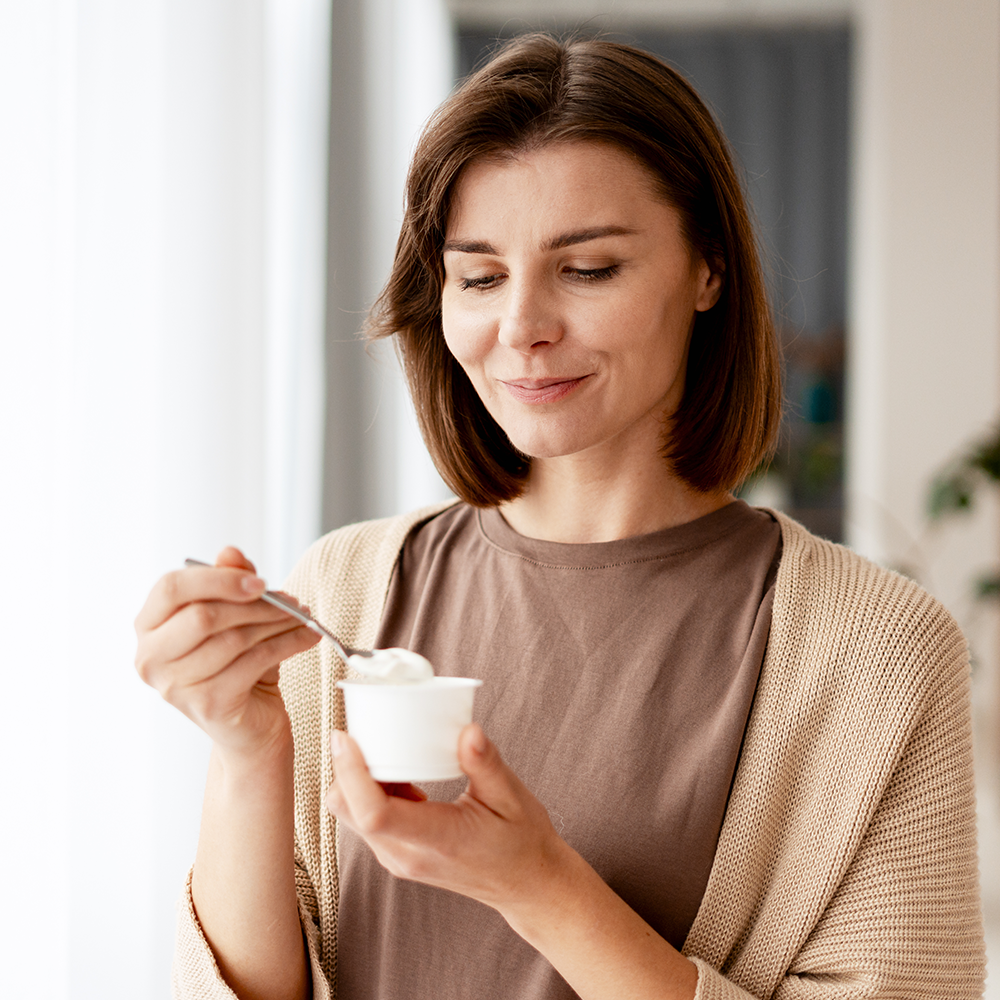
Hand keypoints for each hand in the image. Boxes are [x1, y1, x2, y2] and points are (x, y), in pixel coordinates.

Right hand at [134, 546, 319, 755]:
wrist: (249, 726)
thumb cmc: (236, 664)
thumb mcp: (234, 617)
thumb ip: (230, 582)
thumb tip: (230, 552)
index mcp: (148, 627)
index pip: (171, 588)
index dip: (217, 579)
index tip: (260, 582)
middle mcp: (151, 659)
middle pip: (203, 615)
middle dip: (255, 604)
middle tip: (292, 601)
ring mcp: (175, 686)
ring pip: (233, 638)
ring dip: (278, 623)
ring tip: (304, 618)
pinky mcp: (208, 704)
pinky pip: (254, 661)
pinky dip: (288, 644)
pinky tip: (308, 637)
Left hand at [324, 724, 570, 909]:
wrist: (526, 884)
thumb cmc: (522, 841)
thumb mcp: (512, 797)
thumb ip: (486, 763)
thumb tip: (468, 731)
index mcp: (437, 839)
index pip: (374, 814)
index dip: (350, 773)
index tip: (345, 736)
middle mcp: (407, 855)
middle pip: (347, 811)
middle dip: (345, 768)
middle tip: (368, 732)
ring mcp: (398, 859)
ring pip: (351, 815)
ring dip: (356, 779)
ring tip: (389, 750)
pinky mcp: (397, 855)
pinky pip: (366, 820)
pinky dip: (369, 791)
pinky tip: (402, 775)